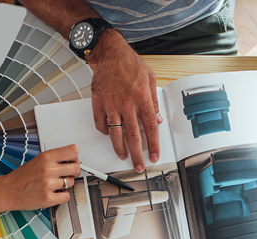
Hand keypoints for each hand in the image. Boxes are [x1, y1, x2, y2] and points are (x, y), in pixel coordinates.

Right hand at [1, 144, 79, 209]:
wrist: (8, 191)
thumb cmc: (22, 176)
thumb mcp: (38, 160)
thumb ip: (55, 160)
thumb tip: (75, 161)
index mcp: (46, 157)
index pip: (73, 151)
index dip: (75, 157)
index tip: (72, 161)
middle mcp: (48, 169)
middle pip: (76, 168)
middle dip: (74, 172)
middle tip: (67, 175)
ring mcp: (48, 184)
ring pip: (71, 183)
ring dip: (65, 185)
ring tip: (54, 185)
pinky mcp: (48, 199)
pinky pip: (66, 196)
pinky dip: (62, 196)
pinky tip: (53, 193)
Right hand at [88, 31, 161, 172]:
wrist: (109, 53)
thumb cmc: (130, 64)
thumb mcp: (150, 79)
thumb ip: (154, 102)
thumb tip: (158, 120)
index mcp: (142, 98)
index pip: (151, 128)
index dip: (153, 145)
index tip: (154, 156)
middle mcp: (127, 104)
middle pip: (133, 136)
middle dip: (137, 155)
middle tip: (139, 166)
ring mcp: (111, 105)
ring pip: (116, 135)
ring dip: (120, 149)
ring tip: (123, 156)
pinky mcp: (99, 104)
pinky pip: (101, 125)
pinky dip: (105, 132)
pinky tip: (109, 135)